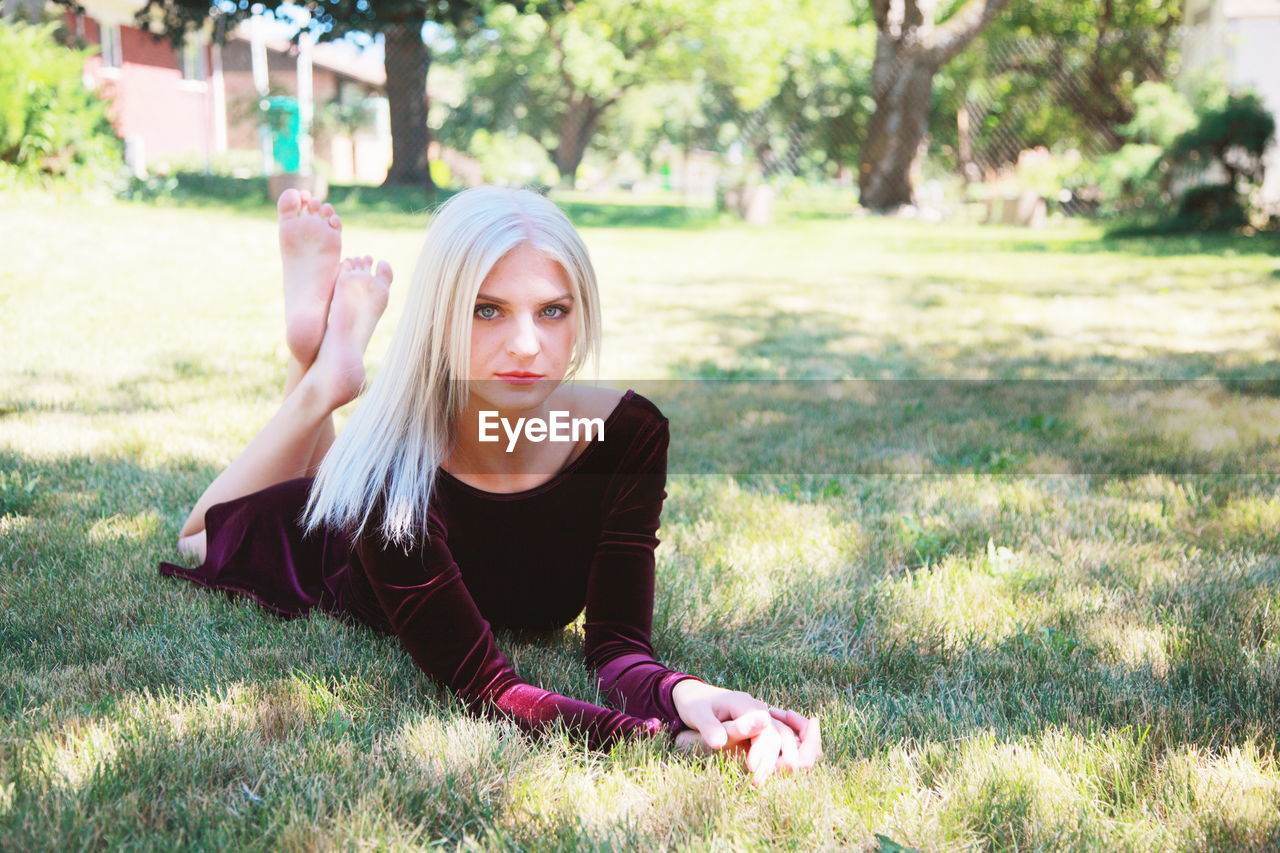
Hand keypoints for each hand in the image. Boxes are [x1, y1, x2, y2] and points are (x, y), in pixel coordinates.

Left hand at [671, 680, 821, 785]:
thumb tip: (720, 744)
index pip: (764, 727)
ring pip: (781, 737)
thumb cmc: (696, 706)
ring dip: (778, 760)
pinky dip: (777, 757)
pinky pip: (776, 740)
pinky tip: (767, 775)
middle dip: (770, 759)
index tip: (752, 769)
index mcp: (744, 703)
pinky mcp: (760, 728)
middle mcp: (757, 709)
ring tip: (762, 782)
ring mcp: (761, 718)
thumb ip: (710, 728)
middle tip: (756, 783)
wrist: (696, 697)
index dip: (762, 749)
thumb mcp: (697, 714)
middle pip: (776, 734)